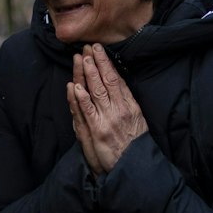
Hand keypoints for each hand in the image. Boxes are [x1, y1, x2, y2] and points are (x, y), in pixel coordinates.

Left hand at [67, 44, 146, 175]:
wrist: (134, 166)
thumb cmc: (135, 146)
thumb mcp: (137, 121)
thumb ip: (127, 104)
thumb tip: (118, 87)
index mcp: (130, 105)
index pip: (117, 79)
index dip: (106, 63)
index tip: (99, 50)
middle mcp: (120, 109)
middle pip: (106, 81)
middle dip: (96, 62)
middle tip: (87, 47)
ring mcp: (108, 120)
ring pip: (96, 91)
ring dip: (87, 73)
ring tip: (80, 58)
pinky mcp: (97, 131)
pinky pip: (87, 111)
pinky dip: (80, 98)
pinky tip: (75, 86)